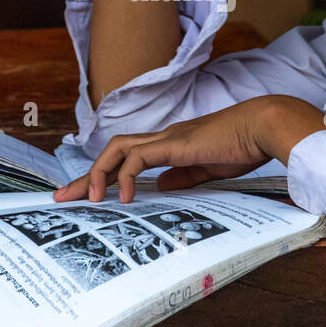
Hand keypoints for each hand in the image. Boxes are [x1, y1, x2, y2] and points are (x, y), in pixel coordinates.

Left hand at [53, 96, 325, 202]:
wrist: (264, 126)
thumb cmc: (245, 146)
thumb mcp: (209, 169)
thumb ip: (184, 176)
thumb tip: (160, 188)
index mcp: (171, 144)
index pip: (127, 159)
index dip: (105, 177)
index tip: (88, 197)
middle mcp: (162, 138)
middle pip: (111, 152)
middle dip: (85, 176)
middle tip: (62, 198)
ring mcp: (166, 138)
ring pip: (116, 150)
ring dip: (97, 175)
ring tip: (89, 200)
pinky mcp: (173, 143)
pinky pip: (137, 159)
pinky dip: (126, 177)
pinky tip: (125, 198)